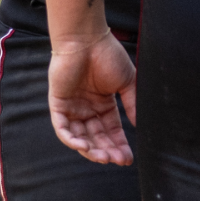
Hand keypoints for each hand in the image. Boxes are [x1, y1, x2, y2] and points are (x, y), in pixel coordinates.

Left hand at [47, 33, 137, 164]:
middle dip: (107, 150)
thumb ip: (132, 103)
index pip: (111, 131)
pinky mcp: (58, 104)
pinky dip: (71, 138)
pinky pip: (62, 128)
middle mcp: (87, 109)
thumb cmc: (107, 55)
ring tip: (103, 157)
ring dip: (90, 149)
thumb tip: (141, 125)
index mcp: (103, 104)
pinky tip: (83, 146)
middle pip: (96, 137)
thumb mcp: (127, 82)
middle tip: (117, 161)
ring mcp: (72, 108)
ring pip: (79, 136)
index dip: (119, 145)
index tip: (128, 159)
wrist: (87, 39)